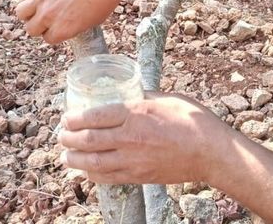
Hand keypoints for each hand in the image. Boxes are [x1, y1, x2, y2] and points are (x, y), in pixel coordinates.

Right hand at [15, 0, 136, 43]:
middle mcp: (49, 15)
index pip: (47, 39)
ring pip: (20, 13)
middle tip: (48, 20)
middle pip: (30, 29)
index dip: (54, 34)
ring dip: (29, 13)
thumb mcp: (91, 22)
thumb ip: (72, 27)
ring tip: (39, 9)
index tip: (58, 28)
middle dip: (39, 26)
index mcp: (63, 29)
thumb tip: (62, 27)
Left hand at [57, 93, 227, 184]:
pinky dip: (93, 174)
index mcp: (135, 114)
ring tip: (66, 155)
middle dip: (68, 138)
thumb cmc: (193, 121)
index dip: (74, 118)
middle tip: (61, 135)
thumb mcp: (166, 98)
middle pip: (88, 140)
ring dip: (74, 159)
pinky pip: (108, 178)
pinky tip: (87, 170)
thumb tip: (128, 94)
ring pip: (92, 163)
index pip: (94, 116)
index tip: (66, 118)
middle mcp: (130, 138)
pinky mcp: (139, 176)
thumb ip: (143, 97)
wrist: (211, 152)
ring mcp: (133, 160)